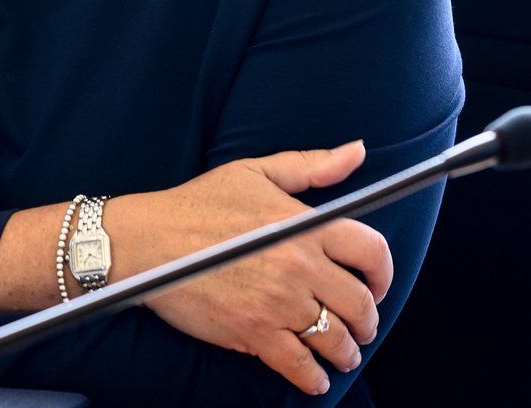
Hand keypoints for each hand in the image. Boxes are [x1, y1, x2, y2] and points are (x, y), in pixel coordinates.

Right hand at [108, 141, 389, 396]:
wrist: (147, 242)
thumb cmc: (196, 204)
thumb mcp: (254, 172)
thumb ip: (311, 166)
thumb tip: (357, 152)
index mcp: (305, 225)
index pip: (371, 251)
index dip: (383, 273)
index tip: (377, 284)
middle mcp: (300, 266)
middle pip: (360, 303)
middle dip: (367, 320)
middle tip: (361, 325)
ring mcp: (279, 303)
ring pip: (336, 339)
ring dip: (346, 352)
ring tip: (343, 354)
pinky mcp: (255, 333)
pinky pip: (300, 366)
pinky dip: (314, 378)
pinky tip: (315, 379)